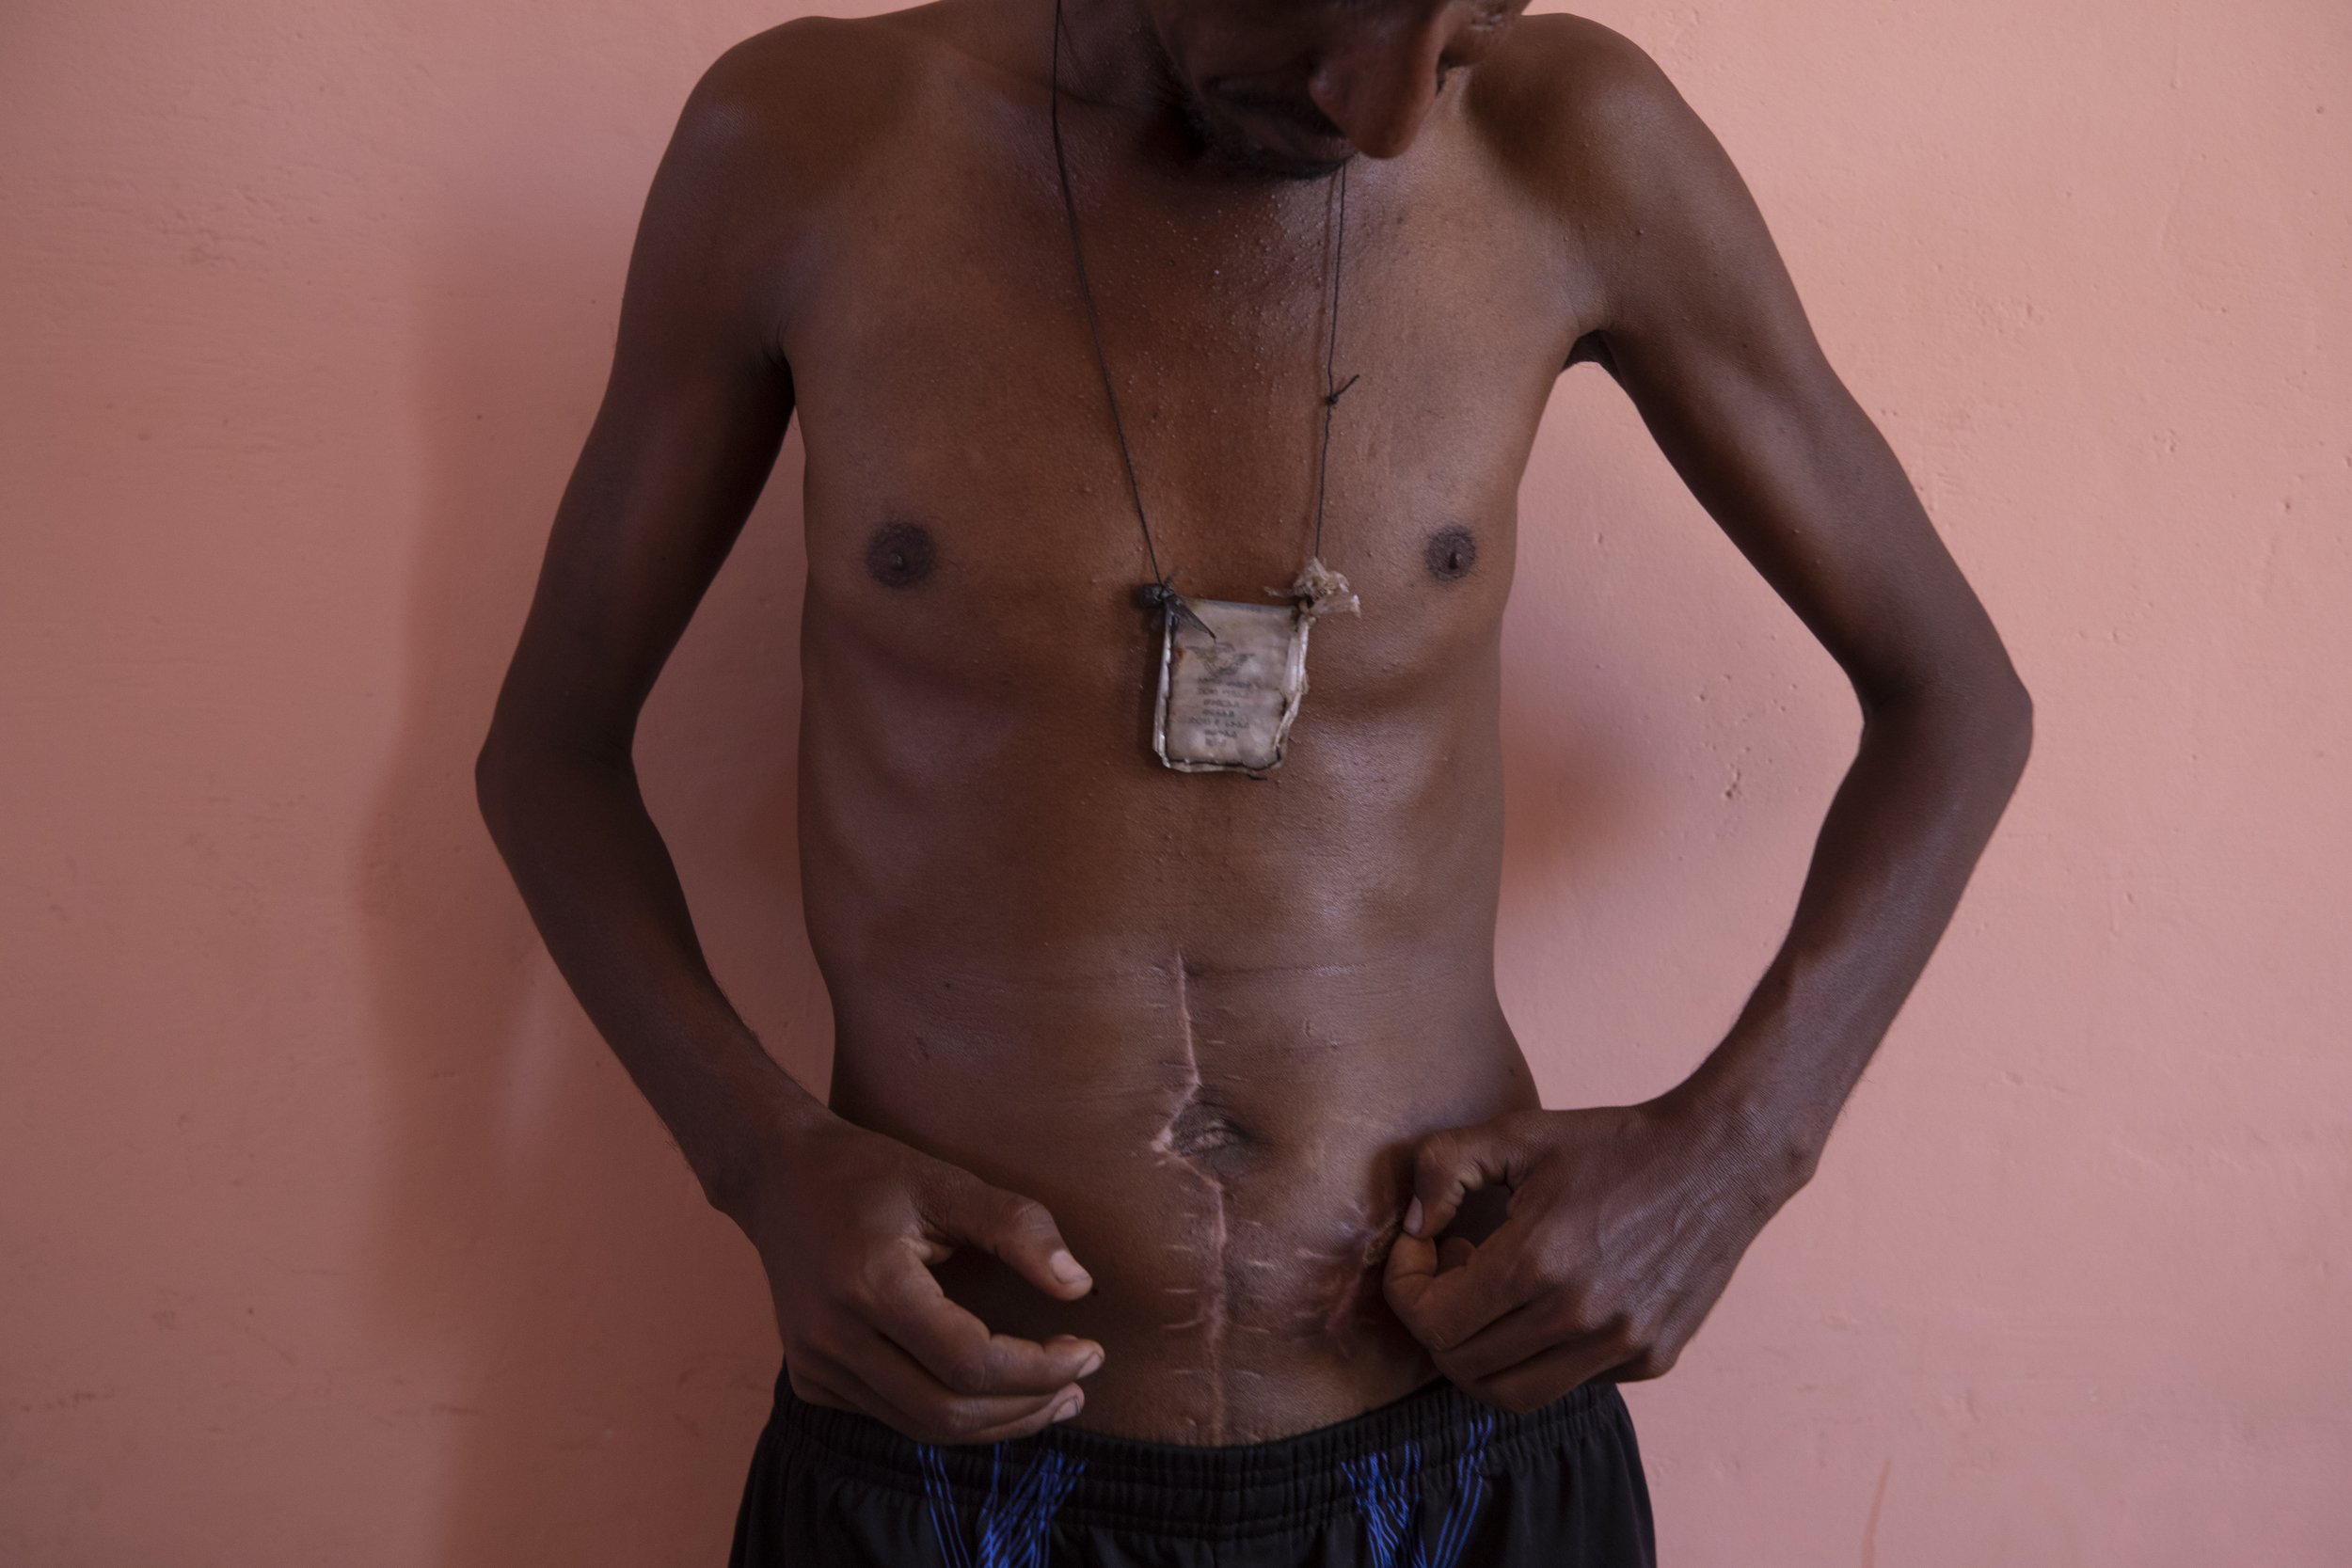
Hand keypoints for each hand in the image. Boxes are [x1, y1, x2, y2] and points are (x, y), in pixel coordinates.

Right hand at [729, 1114, 1104, 1443]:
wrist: (778, 1178)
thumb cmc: (869, 1174)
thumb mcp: (948, 1182)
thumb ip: (1018, 1228)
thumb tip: (1078, 1285)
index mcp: (870, 1282)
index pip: (970, 1362)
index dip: (1040, 1369)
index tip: (1090, 1350)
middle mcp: (834, 1336)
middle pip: (947, 1411)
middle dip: (1026, 1407)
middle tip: (1080, 1385)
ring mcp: (816, 1365)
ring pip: (921, 1426)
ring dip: (995, 1422)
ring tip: (1052, 1398)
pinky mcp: (811, 1380)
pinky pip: (894, 1416)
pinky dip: (950, 1413)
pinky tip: (990, 1391)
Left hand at [1382, 1095, 1807, 1412]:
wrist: (1719, 1159)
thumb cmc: (1612, 1144)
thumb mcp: (1516, 1133)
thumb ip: (1441, 1168)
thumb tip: (1412, 1228)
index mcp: (1537, 1262)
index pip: (1432, 1323)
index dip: (1406, 1287)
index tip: (1421, 1247)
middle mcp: (1579, 1318)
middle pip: (1461, 1365)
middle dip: (1436, 1319)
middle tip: (1455, 1266)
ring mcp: (1620, 1347)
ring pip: (1511, 1393)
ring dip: (1480, 1353)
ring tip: (1493, 1292)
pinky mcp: (1650, 1360)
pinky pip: (1568, 1383)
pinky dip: (1539, 1354)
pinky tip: (1550, 1298)